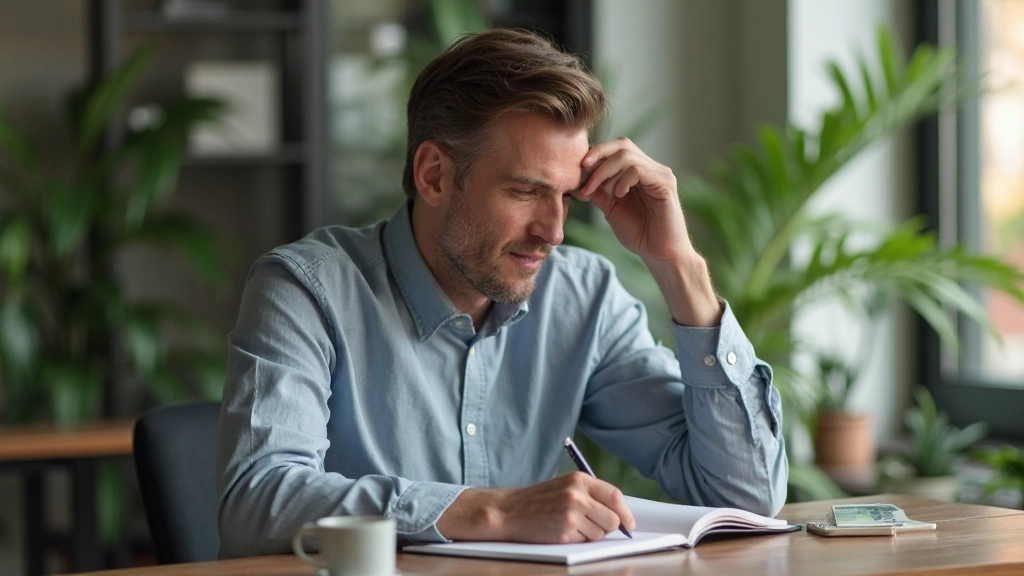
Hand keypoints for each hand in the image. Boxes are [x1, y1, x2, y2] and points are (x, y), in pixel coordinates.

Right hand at [436, 472, 634, 543]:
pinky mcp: (564, 531)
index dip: (625, 512)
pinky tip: (561, 531)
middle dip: (608, 527)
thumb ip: (591, 494)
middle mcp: (577, 495)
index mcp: (579, 480)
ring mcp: (571, 514)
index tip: (629, 523)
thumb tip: (619, 514)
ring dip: (590, 534)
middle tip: (594, 526)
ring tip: (570, 525)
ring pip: (600, 533)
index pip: (615, 495)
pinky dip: (577, 540)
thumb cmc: (539, 500)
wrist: (510, 511)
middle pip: (612, 518)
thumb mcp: (565, 486)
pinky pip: (584, 541)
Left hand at [576, 138, 721, 325]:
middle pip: (622, 145)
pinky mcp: (665, 183)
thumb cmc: (639, 234)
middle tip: (582, 168)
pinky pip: (638, 170)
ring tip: (599, 191)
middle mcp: (651, 168)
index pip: (616, 149)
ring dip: (605, 172)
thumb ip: (599, 192)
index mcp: (638, 172)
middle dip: (598, 155)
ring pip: (627, 155)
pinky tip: (619, 195)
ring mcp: (660, 174)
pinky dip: (623, 180)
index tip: (577, 169)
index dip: (595, 154)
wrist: (659, 254)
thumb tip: (579, 181)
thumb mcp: (611, 209)